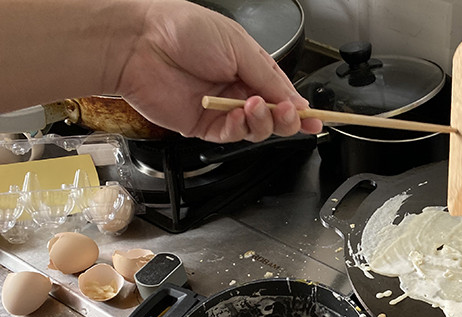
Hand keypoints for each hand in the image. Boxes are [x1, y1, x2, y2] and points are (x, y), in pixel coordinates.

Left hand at [117, 0, 321, 141]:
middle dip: (286, 119)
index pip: (283, 94)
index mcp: (250, 66)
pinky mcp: (203, 126)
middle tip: (289, 115)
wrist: (138, 43)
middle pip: (274, 117)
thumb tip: (297, 101)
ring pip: (256, 130)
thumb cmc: (182, 30)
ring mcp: (221, 109)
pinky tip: (238, 115)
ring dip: (263, 122)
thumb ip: (270, 77)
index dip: (301, 110)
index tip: (317, 121)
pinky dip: (240, 129)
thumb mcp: (240, 46)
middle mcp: (237, 89)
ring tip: (255, 106)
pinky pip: (231, 136)